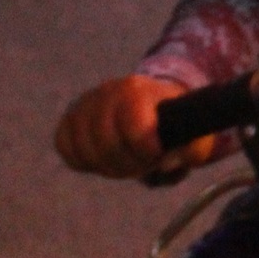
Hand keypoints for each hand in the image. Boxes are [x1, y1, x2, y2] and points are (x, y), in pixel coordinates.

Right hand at [53, 75, 214, 178]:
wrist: (149, 102)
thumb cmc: (173, 121)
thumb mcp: (193, 132)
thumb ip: (190, 151)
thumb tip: (167, 165)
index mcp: (139, 90)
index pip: (135, 129)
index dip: (147, 152)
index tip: (157, 155)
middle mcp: (106, 92)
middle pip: (107, 145)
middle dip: (128, 165)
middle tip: (143, 164)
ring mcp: (83, 104)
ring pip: (85, 150)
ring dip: (107, 166)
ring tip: (126, 162)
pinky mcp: (68, 119)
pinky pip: (65, 149)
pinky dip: (84, 161)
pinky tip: (104, 157)